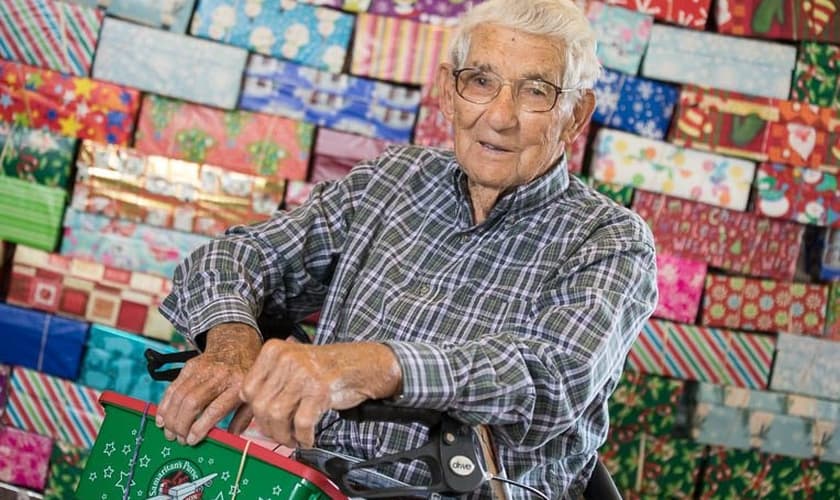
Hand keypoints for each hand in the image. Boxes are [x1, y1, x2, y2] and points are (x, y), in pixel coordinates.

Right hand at [156, 323, 261, 444]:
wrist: (236, 342)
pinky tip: (162, 418)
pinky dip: (165, 404)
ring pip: (180, 396)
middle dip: (181, 425)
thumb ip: (244, 417)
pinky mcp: (190, 365)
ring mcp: (203, 369)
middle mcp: (219, 376)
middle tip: (178, 439)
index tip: (191, 440)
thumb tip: (231, 438)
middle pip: (193, 403)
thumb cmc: (245, 373)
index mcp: (238, 385)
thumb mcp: (252, 394)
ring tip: (169, 433)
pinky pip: (174, 387)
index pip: (215, 409)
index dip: (200, 427)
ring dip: (171, 417)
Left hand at [240, 340, 401, 448]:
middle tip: (281, 435)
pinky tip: (308, 438)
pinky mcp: (320, 390)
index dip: (253, 412)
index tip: (264, 422)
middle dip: (269, 429)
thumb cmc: (328, 368)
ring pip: (277, 416)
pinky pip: (301, 423)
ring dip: (284, 436)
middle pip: (260, 406)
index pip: (247, 389)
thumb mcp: (293, 365)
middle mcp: (286, 359)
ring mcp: (303, 374)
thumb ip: (271, 384)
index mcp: (274, 350)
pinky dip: (303, 437)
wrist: (362, 364)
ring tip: (294, 439)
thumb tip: (252, 416)